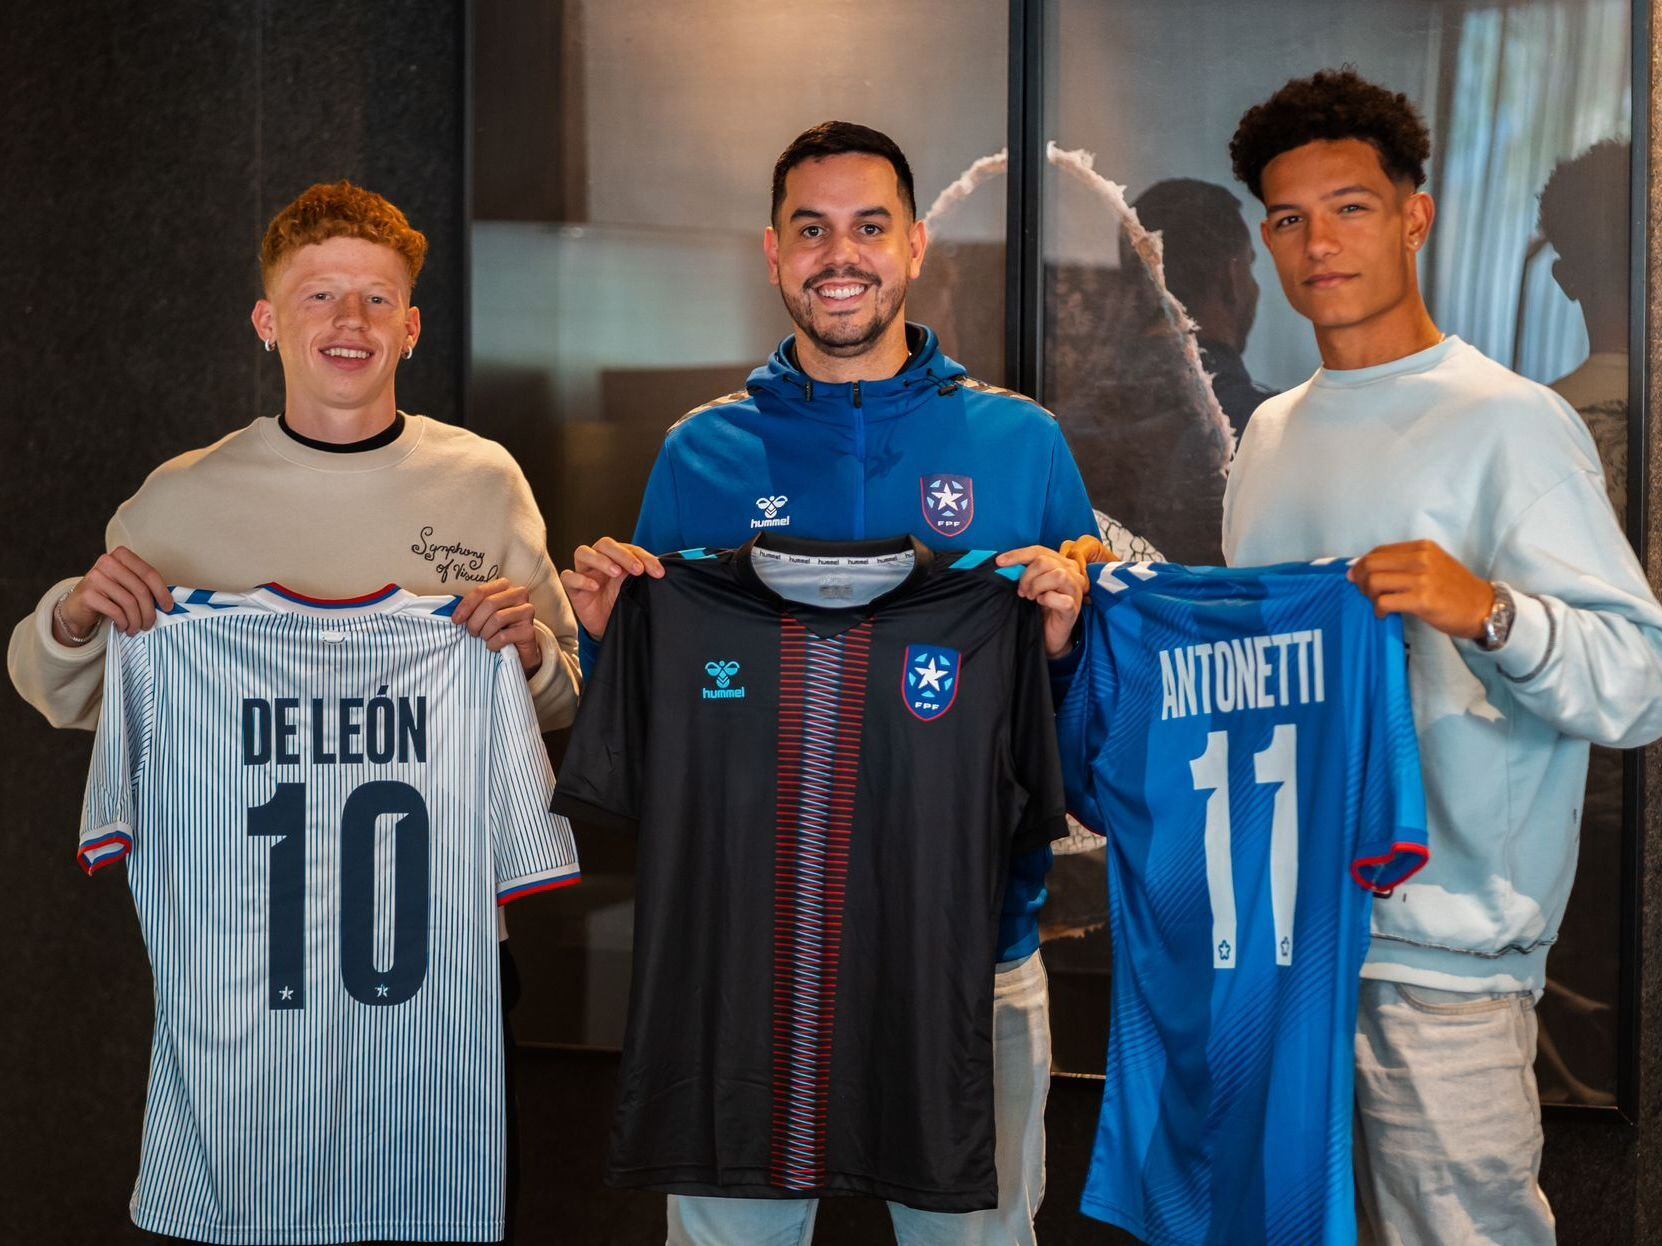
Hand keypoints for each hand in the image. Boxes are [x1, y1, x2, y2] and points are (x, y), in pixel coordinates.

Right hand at [59, 547, 173, 640]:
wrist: (78, 606)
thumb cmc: (110, 595)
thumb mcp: (128, 585)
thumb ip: (145, 586)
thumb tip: (169, 603)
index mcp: (122, 555)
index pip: (149, 573)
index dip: (162, 592)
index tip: (169, 607)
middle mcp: (107, 562)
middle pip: (140, 589)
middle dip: (149, 611)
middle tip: (149, 624)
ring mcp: (95, 576)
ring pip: (129, 602)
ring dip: (136, 620)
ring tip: (136, 629)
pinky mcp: (87, 593)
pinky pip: (115, 611)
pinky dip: (123, 622)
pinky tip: (123, 627)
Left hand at [452, 578, 541, 674]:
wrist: (518, 649)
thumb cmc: (498, 628)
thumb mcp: (484, 614)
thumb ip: (473, 608)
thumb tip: (453, 613)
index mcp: (505, 586)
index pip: (481, 591)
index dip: (466, 606)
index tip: (456, 620)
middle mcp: (519, 594)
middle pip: (489, 603)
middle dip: (475, 621)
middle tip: (472, 632)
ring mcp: (527, 611)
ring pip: (497, 619)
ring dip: (484, 633)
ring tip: (484, 638)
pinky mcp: (529, 630)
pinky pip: (503, 636)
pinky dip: (493, 644)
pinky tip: (493, 646)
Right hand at [559, 538, 664, 639]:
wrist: (608, 625)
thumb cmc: (621, 602)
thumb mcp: (636, 588)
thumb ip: (646, 576)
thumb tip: (665, 570)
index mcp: (616, 557)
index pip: (629, 548)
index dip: (645, 557)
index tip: (659, 572)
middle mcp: (599, 560)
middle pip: (604, 544)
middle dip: (622, 554)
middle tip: (637, 570)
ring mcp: (584, 572)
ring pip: (582, 552)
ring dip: (600, 560)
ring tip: (615, 572)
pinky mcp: (573, 588)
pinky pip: (569, 577)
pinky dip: (581, 579)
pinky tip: (594, 586)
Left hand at [996, 546, 1088, 658]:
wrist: (1049, 634)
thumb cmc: (1040, 607)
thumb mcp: (1032, 584)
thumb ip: (1025, 571)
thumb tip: (1003, 563)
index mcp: (1062, 563)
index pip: (1039, 550)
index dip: (1018, 555)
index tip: (999, 562)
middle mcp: (1073, 573)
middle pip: (1045, 562)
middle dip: (1027, 576)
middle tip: (1022, 592)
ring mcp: (1075, 590)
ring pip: (1058, 575)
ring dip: (1037, 586)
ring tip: (1031, 597)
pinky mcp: (1074, 607)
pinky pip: (1062, 599)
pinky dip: (1048, 600)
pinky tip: (1042, 603)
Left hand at [1348, 540, 1493, 638]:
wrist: (1484, 607)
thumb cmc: (1456, 589)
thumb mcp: (1434, 565)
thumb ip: (1406, 563)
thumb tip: (1367, 569)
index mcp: (1422, 547)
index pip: (1379, 551)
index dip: (1362, 565)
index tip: (1359, 578)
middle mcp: (1421, 558)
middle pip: (1371, 564)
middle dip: (1361, 580)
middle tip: (1366, 593)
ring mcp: (1422, 579)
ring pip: (1374, 582)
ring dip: (1369, 595)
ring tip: (1377, 604)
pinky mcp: (1422, 600)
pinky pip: (1384, 601)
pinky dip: (1378, 609)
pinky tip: (1384, 614)